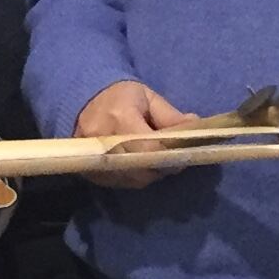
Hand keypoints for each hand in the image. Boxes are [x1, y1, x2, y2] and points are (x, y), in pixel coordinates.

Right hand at [76, 77, 190, 185]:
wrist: (83, 101)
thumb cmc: (120, 96)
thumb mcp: (147, 98)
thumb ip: (170, 115)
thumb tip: (195, 127)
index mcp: (120, 116)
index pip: (150, 146)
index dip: (170, 153)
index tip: (184, 153)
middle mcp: (103, 140)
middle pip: (142, 165)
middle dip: (164, 166)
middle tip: (176, 161)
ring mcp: (94, 158)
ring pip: (133, 177)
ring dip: (152, 174)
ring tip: (160, 163)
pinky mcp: (90, 171)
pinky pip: (120, 182)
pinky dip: (136, 177)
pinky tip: (143, 167)